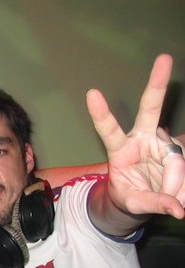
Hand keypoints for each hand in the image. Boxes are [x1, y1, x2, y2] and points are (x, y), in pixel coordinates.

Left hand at [86, 54, 184, 218]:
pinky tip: (179, 194)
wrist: (144, 197)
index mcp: (121, 150)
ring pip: (176, 158)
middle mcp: (143, 138)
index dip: (101, 114)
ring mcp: (164, 141)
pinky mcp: (179, 147)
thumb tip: (178, 209)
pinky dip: (183, 184)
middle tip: (163, 58)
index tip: (91, 93)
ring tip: (171, 199)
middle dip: (156, 83)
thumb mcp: (134, 203)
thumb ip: (154, 203)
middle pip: (150, 108)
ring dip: (176, 183)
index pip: (109, 130)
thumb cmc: (130, 195)